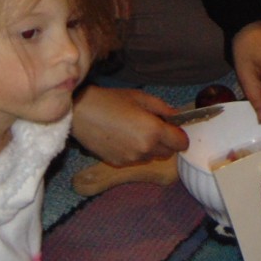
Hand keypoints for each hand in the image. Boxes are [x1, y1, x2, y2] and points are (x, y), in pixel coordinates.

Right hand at [70, 84, 188, 166]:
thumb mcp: (139, 97)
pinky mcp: (119, 163)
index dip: (180, 135)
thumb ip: (161, 108)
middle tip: (152, 127)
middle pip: (168, 152)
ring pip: (151, 156)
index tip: (173, 128)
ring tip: (134, 131)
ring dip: (150, 147)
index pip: (181, 143)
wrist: (80, 114)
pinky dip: (134, 151)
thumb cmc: (109, 101)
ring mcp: (132, 159)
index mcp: (154, 131)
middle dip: (165, 141)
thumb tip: (175, 116)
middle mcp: (146, 149)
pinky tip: (122, 138)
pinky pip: (136, 159)